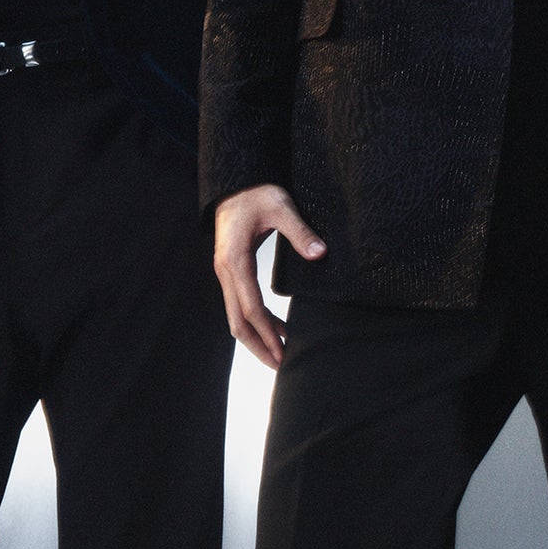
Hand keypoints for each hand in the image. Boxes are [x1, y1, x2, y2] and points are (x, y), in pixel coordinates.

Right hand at [213, 185, 325, 368]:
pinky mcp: (233, 270)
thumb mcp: (281, 206)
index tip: (282, 352)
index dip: (267, 333)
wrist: (234, 182)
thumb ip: (300, 231)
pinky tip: (278, 329)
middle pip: (237, 321)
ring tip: (280, 355)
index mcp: (236, 261)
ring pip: (236, 316)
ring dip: (257, 337)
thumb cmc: (256, 192)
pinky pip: (242, 303)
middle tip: (280, 366)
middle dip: (258, 346)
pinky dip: (257, 321)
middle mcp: (226, 271)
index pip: (251, 308)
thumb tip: (320, 254)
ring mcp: (227, 273)